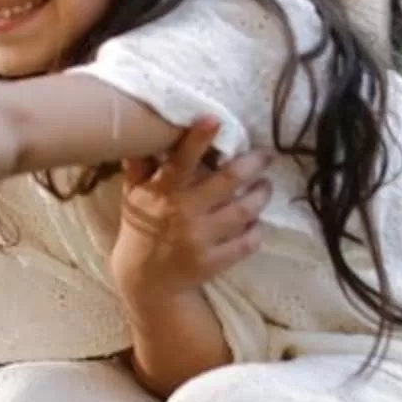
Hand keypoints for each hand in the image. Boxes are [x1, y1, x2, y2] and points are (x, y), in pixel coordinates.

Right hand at [108, 118, 270, 303]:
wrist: (145, 281)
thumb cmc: (140, 230)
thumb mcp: (134, 197)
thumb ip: (140, 167)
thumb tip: (141, 135)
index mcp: (162, 193)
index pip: (181, 161)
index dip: (198, 140)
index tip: (214, 119)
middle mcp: (183, 213)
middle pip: (228, 181)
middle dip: (253, 163)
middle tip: (267, 155)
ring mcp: (201, 239)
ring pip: (244, 210)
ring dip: (262, 195)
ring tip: (266, 186)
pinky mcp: (215, 261)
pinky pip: (248, 242)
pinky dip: (257, 230)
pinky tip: (258, 222)